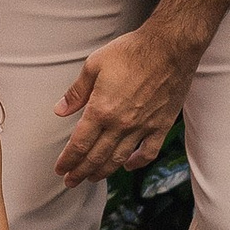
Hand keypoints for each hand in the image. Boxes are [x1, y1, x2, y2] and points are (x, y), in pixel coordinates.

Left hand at [54, 19, 200, 185]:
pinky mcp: (161, 125)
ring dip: (103, 172)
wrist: (169, 48)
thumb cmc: (131, 52)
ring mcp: (142, 127)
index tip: (60, 169)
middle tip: (70, 181)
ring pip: (119, 160)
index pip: (79, 144)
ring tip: (92, 178)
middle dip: (80, 172)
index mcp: (101, 110)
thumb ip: (76, 92)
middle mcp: (121, 124)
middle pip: (96, 157)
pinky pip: (148, 153)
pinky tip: (128, 166)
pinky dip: (137, 163)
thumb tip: (60, 110)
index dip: (68, 160)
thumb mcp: (94, 65)